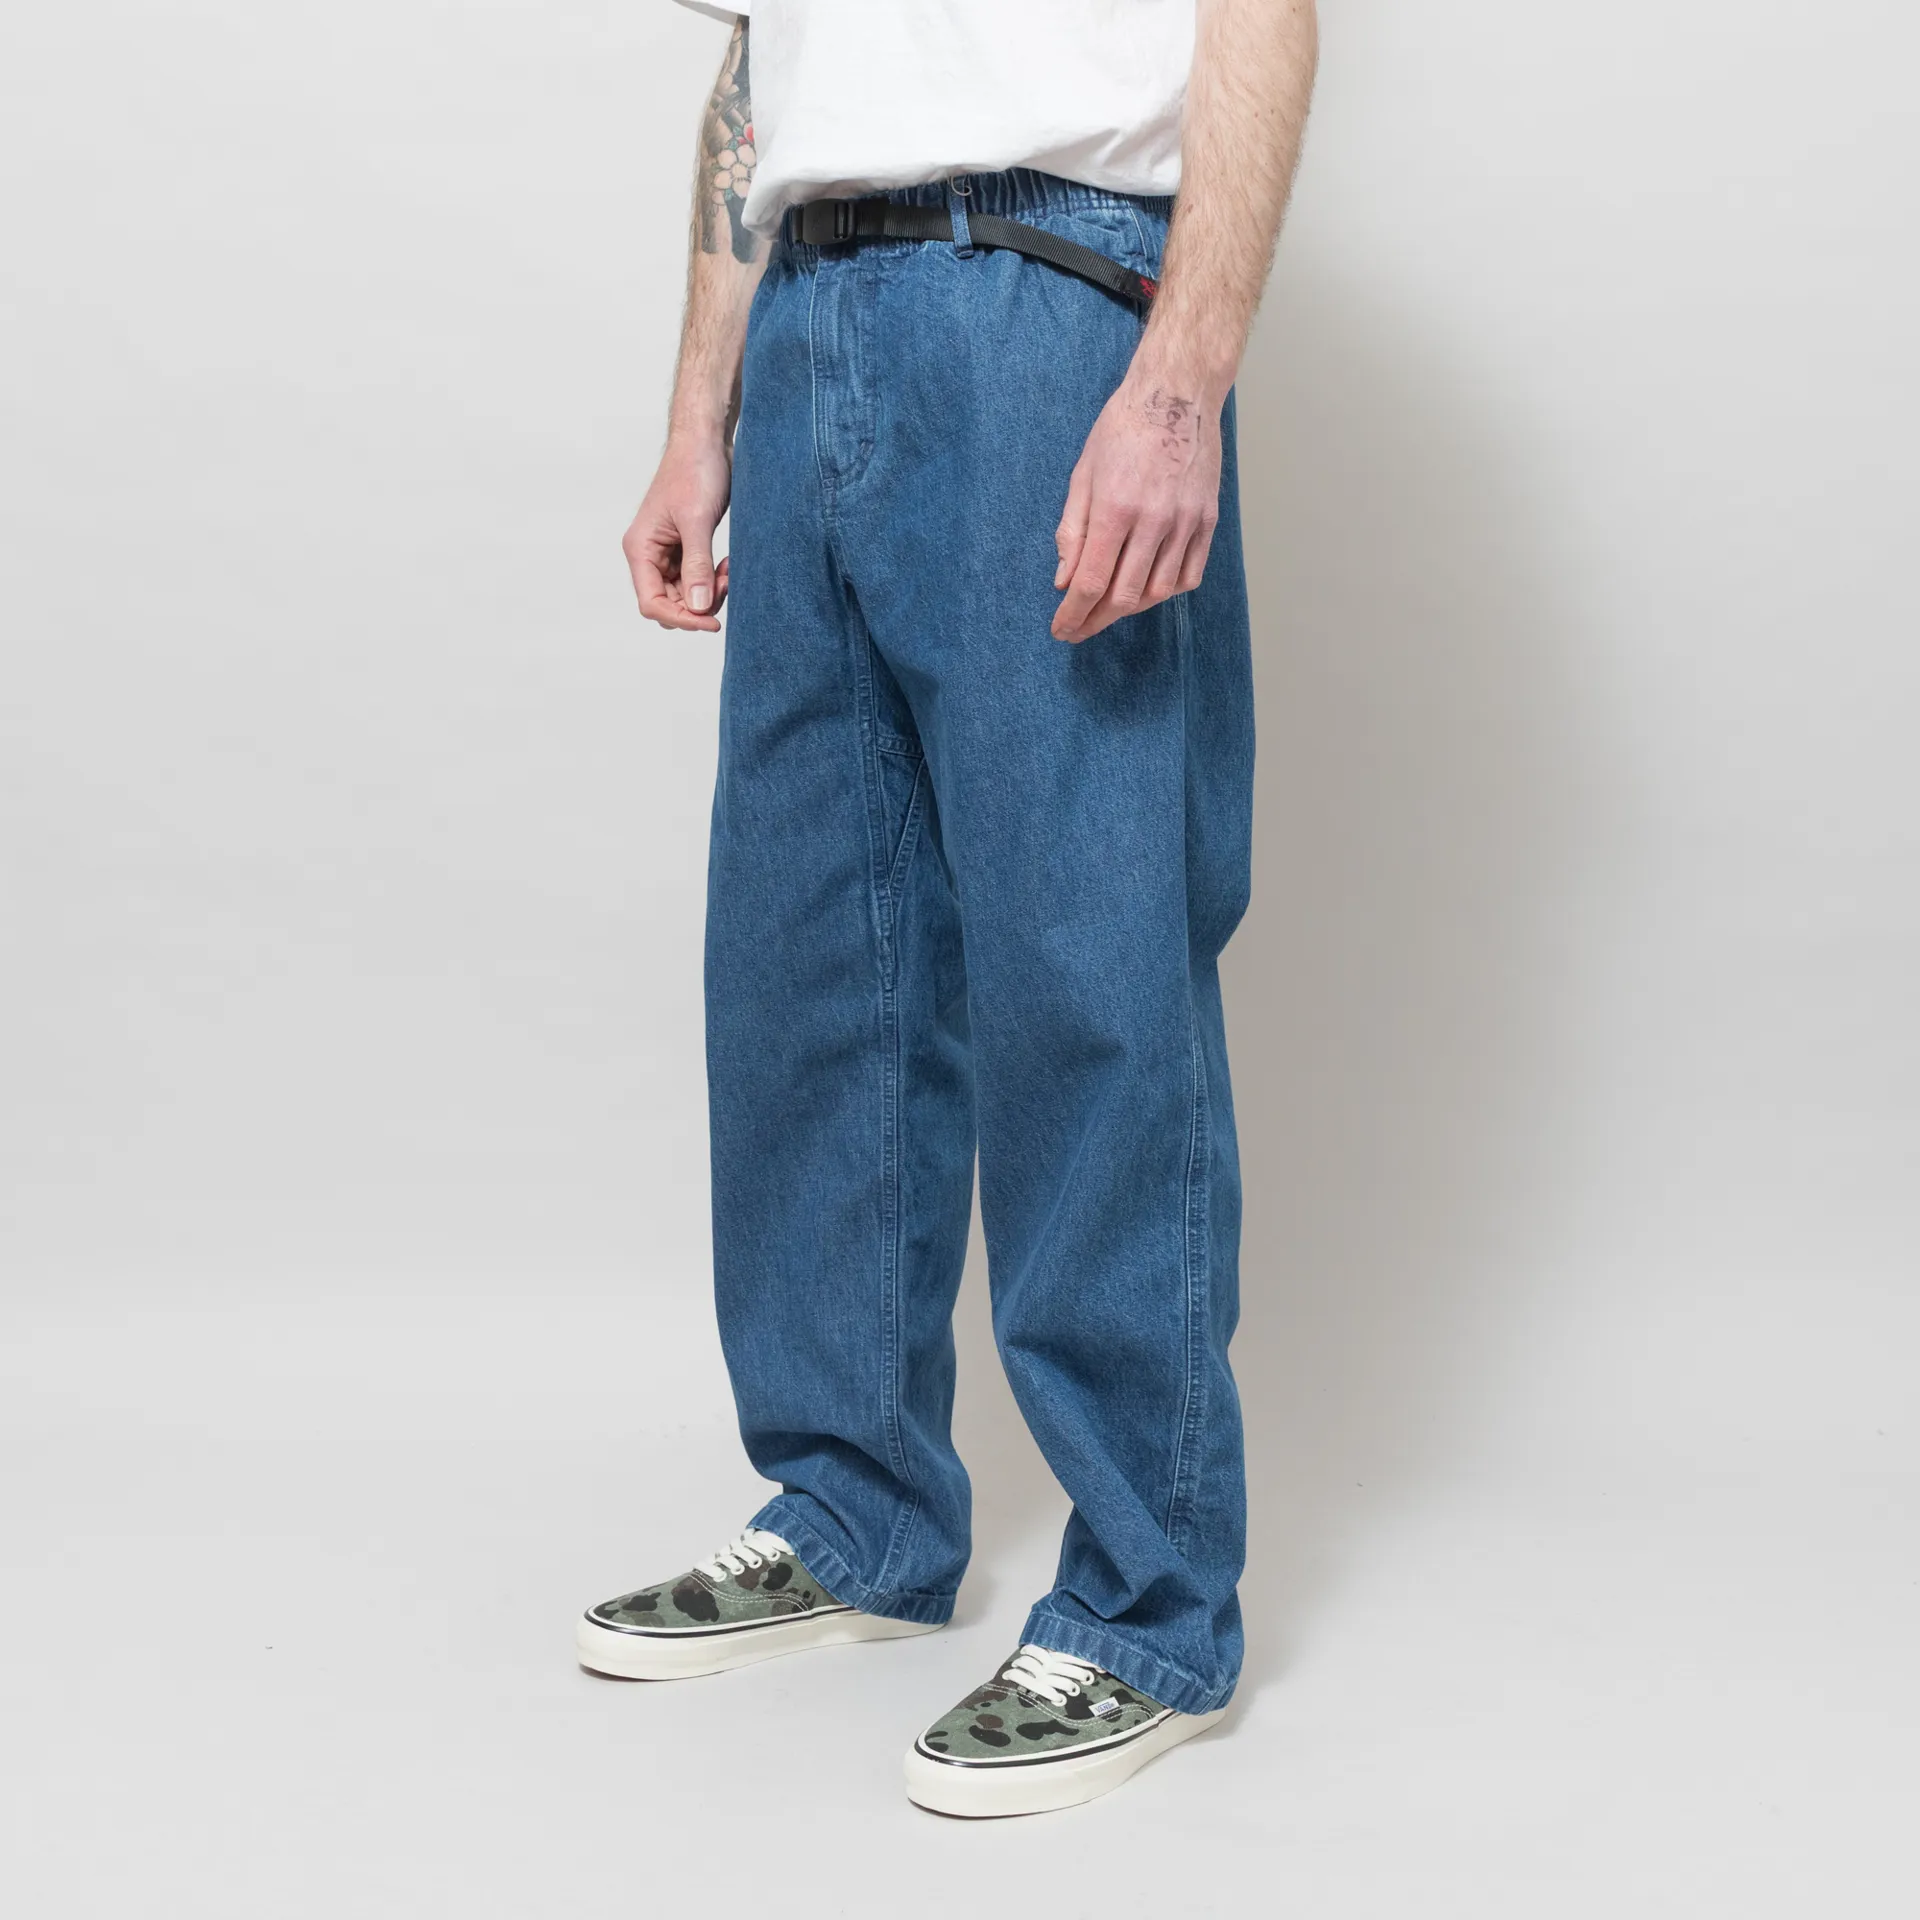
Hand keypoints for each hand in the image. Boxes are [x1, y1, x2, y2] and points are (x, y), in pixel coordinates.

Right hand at [622, 434, 733, 631]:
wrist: (706, 442)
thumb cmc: (695, 470)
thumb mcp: (697, 520)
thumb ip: (697, 565)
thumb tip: (697, 607)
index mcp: (640, 549)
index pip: (652, 603)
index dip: (681, 619)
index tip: (712, 621)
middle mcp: (649, 555)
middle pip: (669, 605)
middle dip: (699, 604)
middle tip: (726, 583)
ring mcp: (667, 553)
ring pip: (685, 596)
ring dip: (709, 592)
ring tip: (728, 570)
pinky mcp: (685, 548)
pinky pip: (696, 580)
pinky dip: (713, 580)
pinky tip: (727, 565)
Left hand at [1052, 371, 1222, 642]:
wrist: (1178, 394)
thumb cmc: (1123, 428)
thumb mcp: (1083, 475)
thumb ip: (1072, 532)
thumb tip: (1064, 581)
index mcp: (1115, 509)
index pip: (1091, 582)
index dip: (1073, 614)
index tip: (1061, 630)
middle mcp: (1154, 521)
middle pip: (1124, 596)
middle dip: (1096, 620)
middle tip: (1079, 627)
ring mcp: (1186, 523)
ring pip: (1158, 592)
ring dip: (1129, 608)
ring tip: (1108, 607)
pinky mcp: (1207, 521)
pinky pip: (1189, 575)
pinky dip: (1165, 591)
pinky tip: (1146, 589)